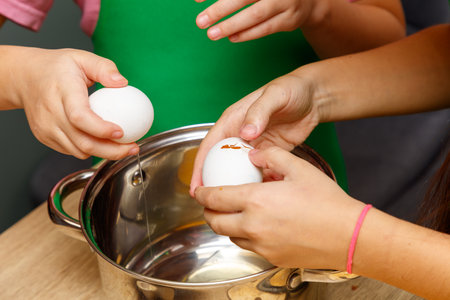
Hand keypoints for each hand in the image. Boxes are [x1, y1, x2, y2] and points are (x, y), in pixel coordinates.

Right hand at [2, 46, 138, 159]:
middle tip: (132, 147)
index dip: (101, 129)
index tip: (121, 132)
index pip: (79, 117)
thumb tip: (123, 83)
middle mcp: (50, 112)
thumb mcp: (82, 58)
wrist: (24, 77)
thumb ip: (104, 67)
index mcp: (61, 91)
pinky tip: (106, 144)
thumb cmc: (57, 67)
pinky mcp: (44, 137)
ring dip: (104, 153)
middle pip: (82, 141)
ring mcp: (45, 128)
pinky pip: (72, 150)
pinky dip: (90, 150)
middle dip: (111, 150)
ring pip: (78, 150)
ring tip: (124, 148)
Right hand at [190, 72, 319, 195]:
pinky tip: (258, 197)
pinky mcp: (270, 153)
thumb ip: (259, 112)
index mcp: (233, 120)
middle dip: (213, 183)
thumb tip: (245, 134)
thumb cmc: (291, 89)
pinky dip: (257, 183)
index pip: (210, 146)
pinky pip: (259, 171)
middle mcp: (240, 135)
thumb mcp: (274, 95)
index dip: (200, 167)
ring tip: (231, 207)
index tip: (196, 187)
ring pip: (239, 171)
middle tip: (209, 204)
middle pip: (220, 163)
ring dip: (234, 186)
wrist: (314, 96)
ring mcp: (255, 146)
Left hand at [194, 146, 364, 269]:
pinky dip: (243, 236)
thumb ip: (271, 156)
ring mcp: (262, 245)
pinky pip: (248, 247)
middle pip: (215, 222)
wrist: (350, 235)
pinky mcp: (271, 258)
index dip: (202, 194)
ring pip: (229, 236)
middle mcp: (253, 226)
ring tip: (232, 214)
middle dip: (207, 212)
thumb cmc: (327, 202)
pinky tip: (256, 226)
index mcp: (256, 201)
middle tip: (211, 204)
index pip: (216, 198)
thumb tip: (253, 153)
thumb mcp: (299, 168)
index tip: (198, 191)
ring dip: (225, 225)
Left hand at [195, 0, 323, 41]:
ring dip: (232, 26)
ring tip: (212, 34)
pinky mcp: (290, 20)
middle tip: (200, 21)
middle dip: (220, 10)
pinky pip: (266, 29)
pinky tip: (231, 37)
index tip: (195, 0)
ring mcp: (287, 2)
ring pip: (256, 15)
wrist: (308, 0)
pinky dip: (247, 34)